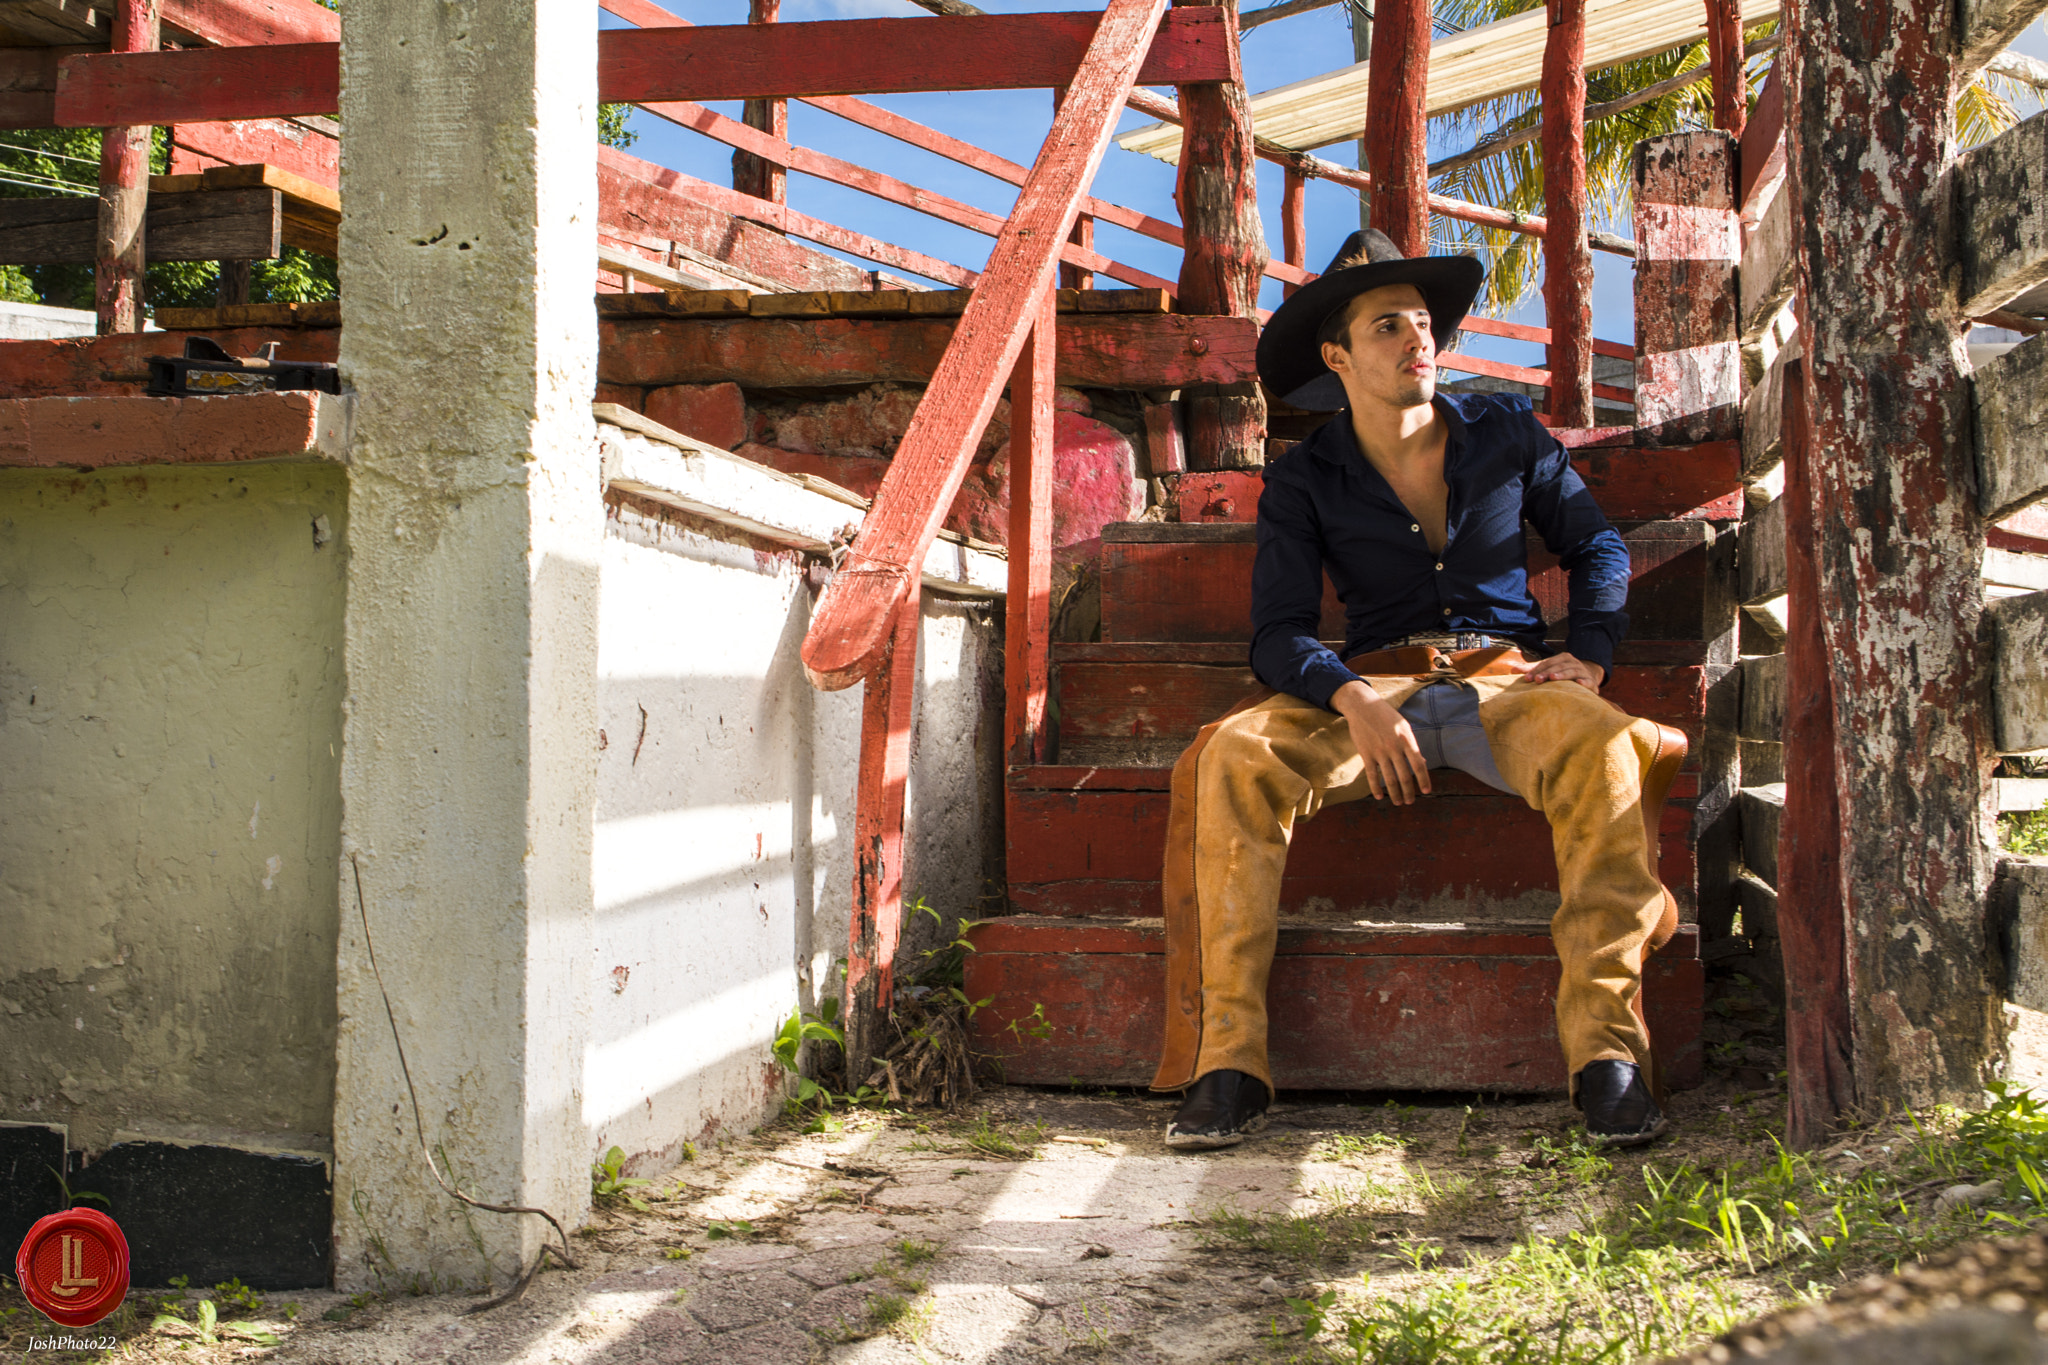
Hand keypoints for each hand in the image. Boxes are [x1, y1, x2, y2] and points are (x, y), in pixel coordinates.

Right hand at [1331, 681, 1430, 804]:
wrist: (1362, 706)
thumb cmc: (1386, 717)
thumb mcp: (1403, 727)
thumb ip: (1412, 745)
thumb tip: (1423, 763)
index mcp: (1406, 739)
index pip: (1418, 764)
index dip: (1423, 780)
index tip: (1426, 791)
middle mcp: (1394, 746)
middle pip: (1404, 775)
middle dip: (1409, 792)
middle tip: (1410, 802)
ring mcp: (1379, 751)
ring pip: (1389, 778)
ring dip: (1395, 794)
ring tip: (1398, 802)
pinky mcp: (1366, 753)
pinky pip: (1372, 775)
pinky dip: (1375, 788)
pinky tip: (1379, 796)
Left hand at [1518, 652, 1603, 691]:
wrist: (1588, 678)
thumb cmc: (1563, 675)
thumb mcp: (1549, 670)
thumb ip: (1533, 670)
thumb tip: (1512, 670)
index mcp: (1563, 658)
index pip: (1548, 663)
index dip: (1537, 670)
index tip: (1527, 679)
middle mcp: (1573, 662)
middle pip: (1558, 666)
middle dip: (1547, 673)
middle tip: (1537, 680)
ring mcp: (1583, 672)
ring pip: (1572, 671)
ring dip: (1562, 675)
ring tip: (1553, 678)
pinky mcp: (1591, 682)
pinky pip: (1588, 681)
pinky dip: (1585, 682)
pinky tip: (1579, 684)